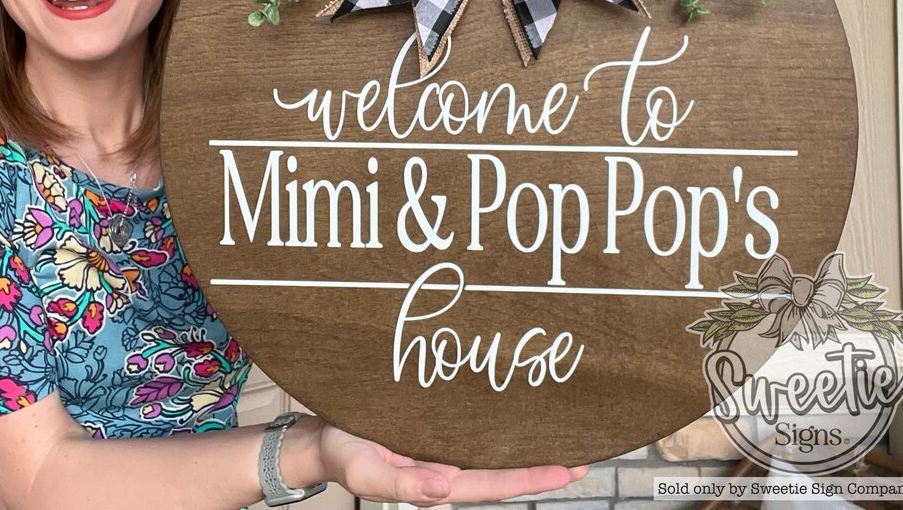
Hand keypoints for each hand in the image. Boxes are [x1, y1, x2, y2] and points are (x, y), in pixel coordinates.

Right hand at [317, 425, 587, 506]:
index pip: (495, 483)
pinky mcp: (431, 426)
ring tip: (558, 432)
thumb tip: (448, 488)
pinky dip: (498, 425)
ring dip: (524, 444)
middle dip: (542, 463)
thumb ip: (406, 483)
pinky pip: (472, 429)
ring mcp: (440, 446)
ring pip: (491, 449)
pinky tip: (511, 414)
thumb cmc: (341, 450)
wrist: (319, 433)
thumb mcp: (367, 469)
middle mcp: (446, 463)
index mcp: (437, 478)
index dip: (533, 478)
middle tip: (582, 450)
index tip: (570, 469)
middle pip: (502, 469)